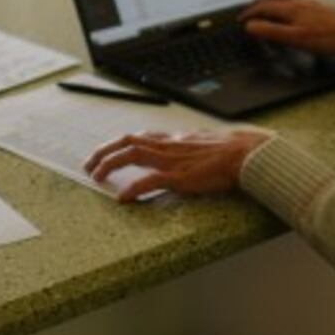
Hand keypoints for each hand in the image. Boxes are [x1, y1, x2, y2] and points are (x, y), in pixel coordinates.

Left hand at [84, 130, 271, 202]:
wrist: (245, 154)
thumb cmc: (230, 150)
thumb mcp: (202, 142)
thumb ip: (187, 145)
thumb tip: (183, 147)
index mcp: (173, 139)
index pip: (139, 136)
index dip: (118, 144)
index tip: (106, 151)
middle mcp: (168, 145)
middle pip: (127, 142)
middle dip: (104, 151)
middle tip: (89, 164)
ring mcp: (172, 160)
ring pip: (132, 155)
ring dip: (110, 165)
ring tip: (96, 176)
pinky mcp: (179, 176)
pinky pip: (150, 180)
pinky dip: (134, 188)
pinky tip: (123, 198)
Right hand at [238, 0, 334, 55]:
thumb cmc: (329, 38)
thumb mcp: (296, 39)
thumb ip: (272, 32)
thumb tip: (251, 26)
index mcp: (291, 9)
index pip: (264, 7)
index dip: (249, 13)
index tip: (240, 20)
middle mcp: (300, 2)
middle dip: (258, 2)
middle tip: (249, 8)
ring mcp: (311, 4)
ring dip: (272, 0)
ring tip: (266, 5)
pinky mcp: (320, 8)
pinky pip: (298, 0)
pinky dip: (287, 2)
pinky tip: (293, 9)